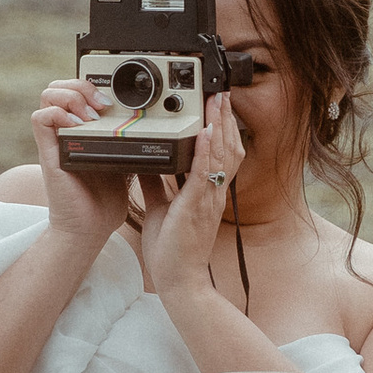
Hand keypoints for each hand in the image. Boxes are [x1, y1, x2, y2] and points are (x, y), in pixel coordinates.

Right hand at [31, 77, 134, 251]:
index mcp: (81, 129)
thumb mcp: (124, 159)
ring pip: (48, 94)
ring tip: (91, 114)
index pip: (76, 89)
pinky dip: (59, 114)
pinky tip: (79, 127)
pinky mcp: (48, 153)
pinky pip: (40, 117)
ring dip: (71, 96)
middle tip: (103, 103)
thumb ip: (129, 139)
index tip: (113, 98)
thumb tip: (150, 121)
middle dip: (82, 84)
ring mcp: (55, 140)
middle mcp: (65, 130)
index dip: (91, 83)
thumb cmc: (106, 199)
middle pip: (60, 85)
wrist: (91, 228)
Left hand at [138, 92, 243, 303]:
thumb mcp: (160, 206)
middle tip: (222, 92)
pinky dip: (206, 151)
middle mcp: (212, 192)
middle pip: (228, 147)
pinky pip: (204, 174)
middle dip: (225, 118)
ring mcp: (207, 198)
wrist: (178, 280)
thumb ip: (156, 182)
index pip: (220, 153)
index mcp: (205, 191)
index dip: (222, 127)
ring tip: (216, 101)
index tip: (217, 104)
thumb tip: (144, 159)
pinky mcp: (196, 207)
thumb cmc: (172, 249)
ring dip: (219, 125)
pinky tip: (205, 132)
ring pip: (221, 155)